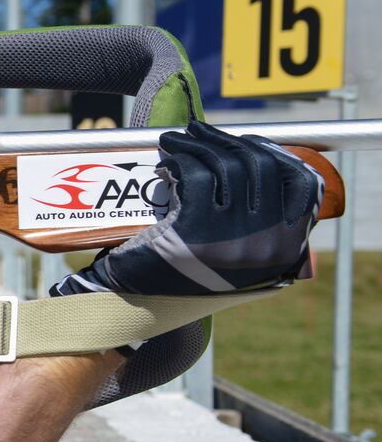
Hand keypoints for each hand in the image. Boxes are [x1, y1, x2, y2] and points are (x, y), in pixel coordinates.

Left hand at [53, 120, 322, 297]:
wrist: (139, 310)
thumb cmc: (185, 277)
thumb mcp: (237, 259)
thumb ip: (259, 224)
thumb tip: (266, 164)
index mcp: (286, 249)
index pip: (302, 184)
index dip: (275, 154)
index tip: (248, 141)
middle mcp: (268, 244)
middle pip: (258, 167)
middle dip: (225, 141)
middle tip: (197, 131)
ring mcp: (233, 238)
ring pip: (224, 167)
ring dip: (197, 144)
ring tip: (176, 141)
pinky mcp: (195, 232)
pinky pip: (195, 177)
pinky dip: (180, 161)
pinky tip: (168, 164)